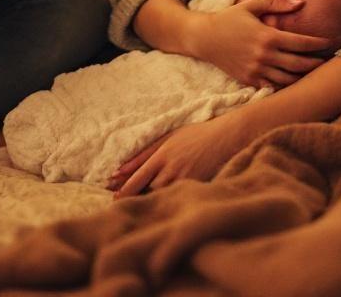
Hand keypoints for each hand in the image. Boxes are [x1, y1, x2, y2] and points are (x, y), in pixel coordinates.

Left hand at [108, 113, 250, 197]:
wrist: (225, 139)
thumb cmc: (194, 136)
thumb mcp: (166, 138)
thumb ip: (142, 155)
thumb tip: (118, 171)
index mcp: (161, 157)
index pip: (137, 180)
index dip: (124, 192)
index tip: (114, 200)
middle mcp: (171, 171)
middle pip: (148, 192)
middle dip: (139, 198)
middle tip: (128, 204)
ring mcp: (185, 181)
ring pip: (163, 197)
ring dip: (154, 200)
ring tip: (148, 205)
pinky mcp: (196, 188)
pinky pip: (178, 198)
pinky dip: (170, 201)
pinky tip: (169, 204)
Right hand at [190, 0, 331, 88]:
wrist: (204, 37)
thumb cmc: (229, 18)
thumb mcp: (252, 5)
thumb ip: (277, 3)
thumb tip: (301, 3)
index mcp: (267, 36)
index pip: (300, 42)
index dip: (318, 43)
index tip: (330, 42)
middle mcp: (263, 55)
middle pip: (299, 64)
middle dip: (316, 63)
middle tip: (328, 61)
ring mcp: (256, 70)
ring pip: (288, 79)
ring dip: (303, 76)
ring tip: (313, 72)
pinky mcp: (249, 79)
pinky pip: (272, 86)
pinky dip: (285, 84)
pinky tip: (293, 80)